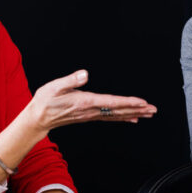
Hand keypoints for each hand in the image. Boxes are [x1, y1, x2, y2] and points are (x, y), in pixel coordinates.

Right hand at [26, 70, 155, 131]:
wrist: (38, 118)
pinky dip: (123, 117)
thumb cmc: (45, 101)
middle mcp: (91, 111)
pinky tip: (132, 118)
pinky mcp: (90, 116)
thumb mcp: (54, 87)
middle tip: (153, 109)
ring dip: (134, 114)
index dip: (128, 102)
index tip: (142, 102)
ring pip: (117, 115)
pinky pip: (110, 118)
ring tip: (148, 113)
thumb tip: (84, 74)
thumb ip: (70, 80)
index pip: (111, 102)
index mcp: (85, 102)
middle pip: (119, 111)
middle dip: (137, 110)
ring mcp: (91, 115)